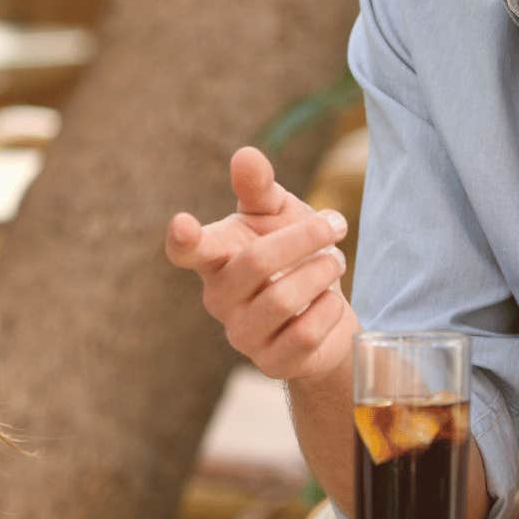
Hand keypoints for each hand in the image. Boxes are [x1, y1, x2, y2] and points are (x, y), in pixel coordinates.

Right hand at [165, 146, 355, 380]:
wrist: (325, 311)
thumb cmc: (292, 253)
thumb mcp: (278, 214)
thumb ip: (259, 188)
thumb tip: (245, 155)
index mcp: (214, 257)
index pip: (187, 250)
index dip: (183, 239)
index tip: (182, 224)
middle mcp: (219, 298)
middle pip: (256, 263)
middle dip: (305, 237)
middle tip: (336, 223)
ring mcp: (242, 335)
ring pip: (282, 301)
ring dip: (322, 272)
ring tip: (336, 262)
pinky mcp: (271, 364)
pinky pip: (305, 334)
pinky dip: (329, 310)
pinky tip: (331, 302)